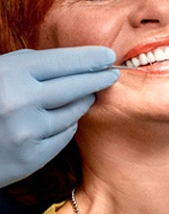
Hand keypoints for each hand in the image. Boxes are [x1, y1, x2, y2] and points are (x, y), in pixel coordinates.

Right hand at [0, 46, 118, 186]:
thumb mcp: (0, 72)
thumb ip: (32, 66)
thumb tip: (78, 62)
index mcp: (10, 74)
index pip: (64, 61)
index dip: (90, 58)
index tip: (108, 56)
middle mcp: (19, 102)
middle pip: (77, 86)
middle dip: (99, 78)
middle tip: (112, 73)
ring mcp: (26, 132)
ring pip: (74, 112)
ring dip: (83, 102)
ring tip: (86, 94)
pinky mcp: (31, 157)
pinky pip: (65, 135)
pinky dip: (67, 124)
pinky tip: (63, 119)